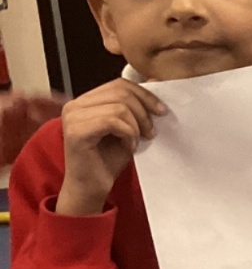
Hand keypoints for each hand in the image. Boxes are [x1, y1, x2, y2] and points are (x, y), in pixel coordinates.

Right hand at [56, 80, 165, 216]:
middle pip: (121, 92)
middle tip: (150, 132)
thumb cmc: (108, 160)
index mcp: (85, 101)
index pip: (119, 84)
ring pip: (119, 107)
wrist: (92, 187)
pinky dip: (128, 134)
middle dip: (143, 111)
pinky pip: (112, 121)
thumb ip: (136, 107)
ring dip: (136, 126)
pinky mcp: (75, 132)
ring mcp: (72, 117)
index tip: (161, 111)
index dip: (144, 95)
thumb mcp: (128, 128)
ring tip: (136, 141)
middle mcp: (74, 106)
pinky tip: (128, 147)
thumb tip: (157, 81)